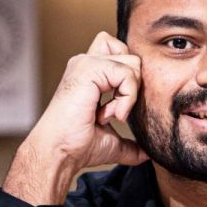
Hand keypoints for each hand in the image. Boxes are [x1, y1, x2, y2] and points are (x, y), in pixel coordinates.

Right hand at [4, 32, 148, 204]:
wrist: (59, 153)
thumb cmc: (78, 146)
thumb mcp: (111, 141)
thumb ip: (130, 143)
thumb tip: (147, 155)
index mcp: (91, 73)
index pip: (122, 51)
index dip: (131, 77)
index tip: (119, 109)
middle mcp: (87, 63)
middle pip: (132, 56)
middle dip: (134, 86)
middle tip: (115, 112)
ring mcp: (86, 63)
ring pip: (133, 63)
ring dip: (129, 94)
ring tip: (110, 114)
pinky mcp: (88, 68)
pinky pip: (127, 73)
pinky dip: (127, 97)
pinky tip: (110, 114)